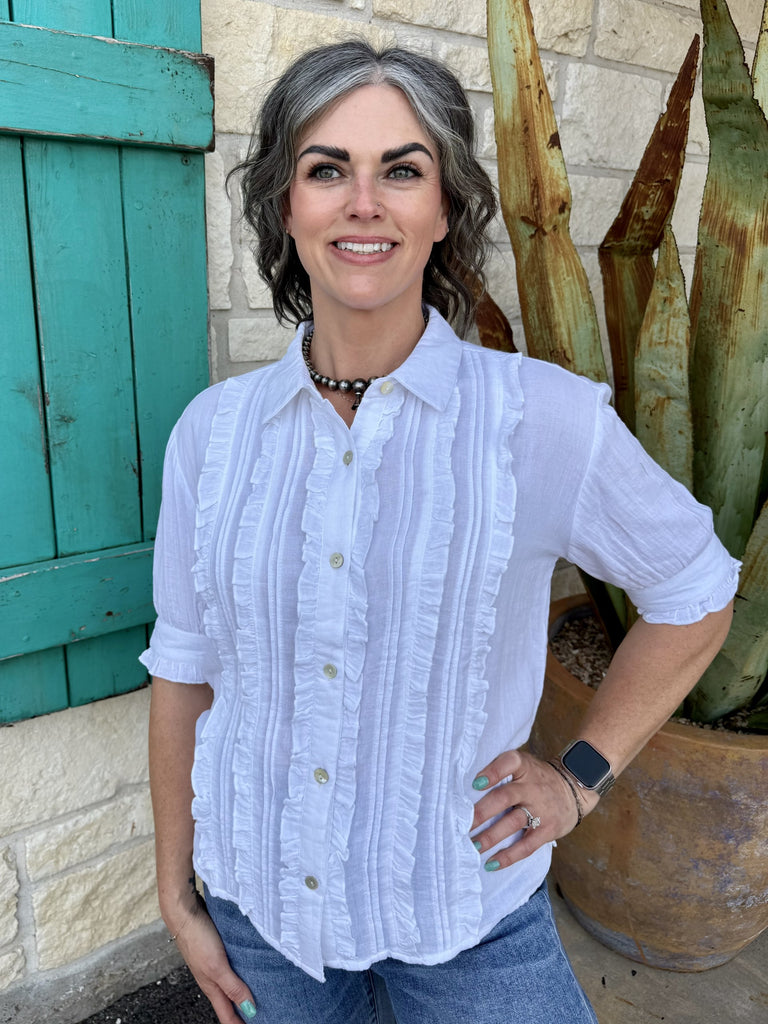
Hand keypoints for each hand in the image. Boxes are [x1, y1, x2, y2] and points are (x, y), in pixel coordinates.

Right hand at [166, 896, 256, 1021]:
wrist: (185, 912)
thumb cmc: (197, 938)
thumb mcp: (217, 966)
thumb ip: (232, 987)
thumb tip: (249, 1010)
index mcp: (212, 987)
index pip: (228, 1016)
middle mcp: (213, 978)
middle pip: (230, 1002)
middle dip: (244, 1011)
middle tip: (265, 1014)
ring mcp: (215, 963)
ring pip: (232, 983)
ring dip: (244, 991)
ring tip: (263, 993)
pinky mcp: (218, 949)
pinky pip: (233, 966)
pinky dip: (243, 971)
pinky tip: (253, 966)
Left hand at [470, 749, 597, 870]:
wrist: (574, 788)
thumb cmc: (537, 778)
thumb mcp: (524, 765)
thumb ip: (501, 769)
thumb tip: (466, 786)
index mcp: (524, 766)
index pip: (509, 763)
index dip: (492, 772)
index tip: (475, 783)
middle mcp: (532, 787)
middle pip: (504, 798)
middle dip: (480, 813)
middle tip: (461, 824)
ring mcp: (541, 809)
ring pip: (512, 823)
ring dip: (489, 837)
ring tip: (471, 846)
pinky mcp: (548, 830)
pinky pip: (526, 846)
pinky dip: (508, 856)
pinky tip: (491, 863)